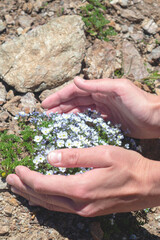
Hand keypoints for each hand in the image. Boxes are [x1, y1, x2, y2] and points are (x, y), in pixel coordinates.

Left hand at [6, 146, 158, 216]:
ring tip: (19, 190)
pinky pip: (61, 208)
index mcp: (81, 187)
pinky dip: (47, 202)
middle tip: (9, 180)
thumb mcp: (103, 154)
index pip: (44, 184)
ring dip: (32, 196)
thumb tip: (51, 157)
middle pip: (43, 198)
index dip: (28, 176)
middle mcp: (80, 204)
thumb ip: (76, 156)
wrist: (149, 186)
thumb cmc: (129, 166)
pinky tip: (41, 199)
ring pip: (50, 206)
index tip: (18, 168)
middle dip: (24, 188)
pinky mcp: (90, 211)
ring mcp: (85, 210)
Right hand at [42, 77, 159, 138]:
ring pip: (81, 110)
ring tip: (55, 120)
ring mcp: (104, 109)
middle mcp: (101, 97)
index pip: (75, 90)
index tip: (46, 104)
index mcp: (101, 89)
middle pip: (75, 100)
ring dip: (67, 113)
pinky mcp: (109, 120)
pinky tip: (72, 126)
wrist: (156, 119)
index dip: (59, 96)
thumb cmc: (141, 102)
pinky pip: (90, 119)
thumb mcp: (119, 89)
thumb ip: (98, 85)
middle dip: (60, 105)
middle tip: (46, 114)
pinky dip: (79, 121)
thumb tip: (76, 80)